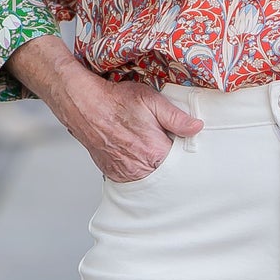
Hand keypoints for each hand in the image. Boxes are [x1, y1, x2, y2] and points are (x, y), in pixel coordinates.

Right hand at [6, 34, 201, 179]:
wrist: (83, 105)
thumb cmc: (115, 101)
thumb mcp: (151, 101)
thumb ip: (176, 118)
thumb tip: (196, 128)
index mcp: (155, 152)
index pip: (182, 162)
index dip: (184, 152)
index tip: (183, 143)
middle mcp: (141, 169)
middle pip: (167, 172)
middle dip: (170, 161)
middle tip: (164, 142)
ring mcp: (126, 174)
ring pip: (151, 178)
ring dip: (154, 167)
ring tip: (149, 147)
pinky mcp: (114, 174)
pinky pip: (134, 178)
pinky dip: (139, 169)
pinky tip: (136, 153)